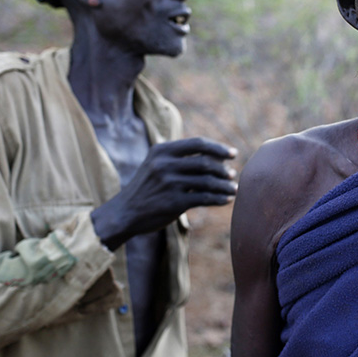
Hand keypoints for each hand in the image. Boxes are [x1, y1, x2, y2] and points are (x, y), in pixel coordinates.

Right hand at [91, 137, 237, 249]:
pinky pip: (204, 198)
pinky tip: (226, 200)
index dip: (218, 148)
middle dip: (223, 169)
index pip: (198, 143)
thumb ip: (177, 157)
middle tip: (232, 174)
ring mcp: (169, 183)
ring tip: (233, 189)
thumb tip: (214, 155)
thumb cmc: (145, 188)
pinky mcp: (174, 202)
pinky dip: (219, 199)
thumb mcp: (154, 164)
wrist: (124, 213)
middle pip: (205, 162)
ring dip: (224, 186)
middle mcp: (165, 164)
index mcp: (162, 150)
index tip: (232, 154)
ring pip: (207, 181)